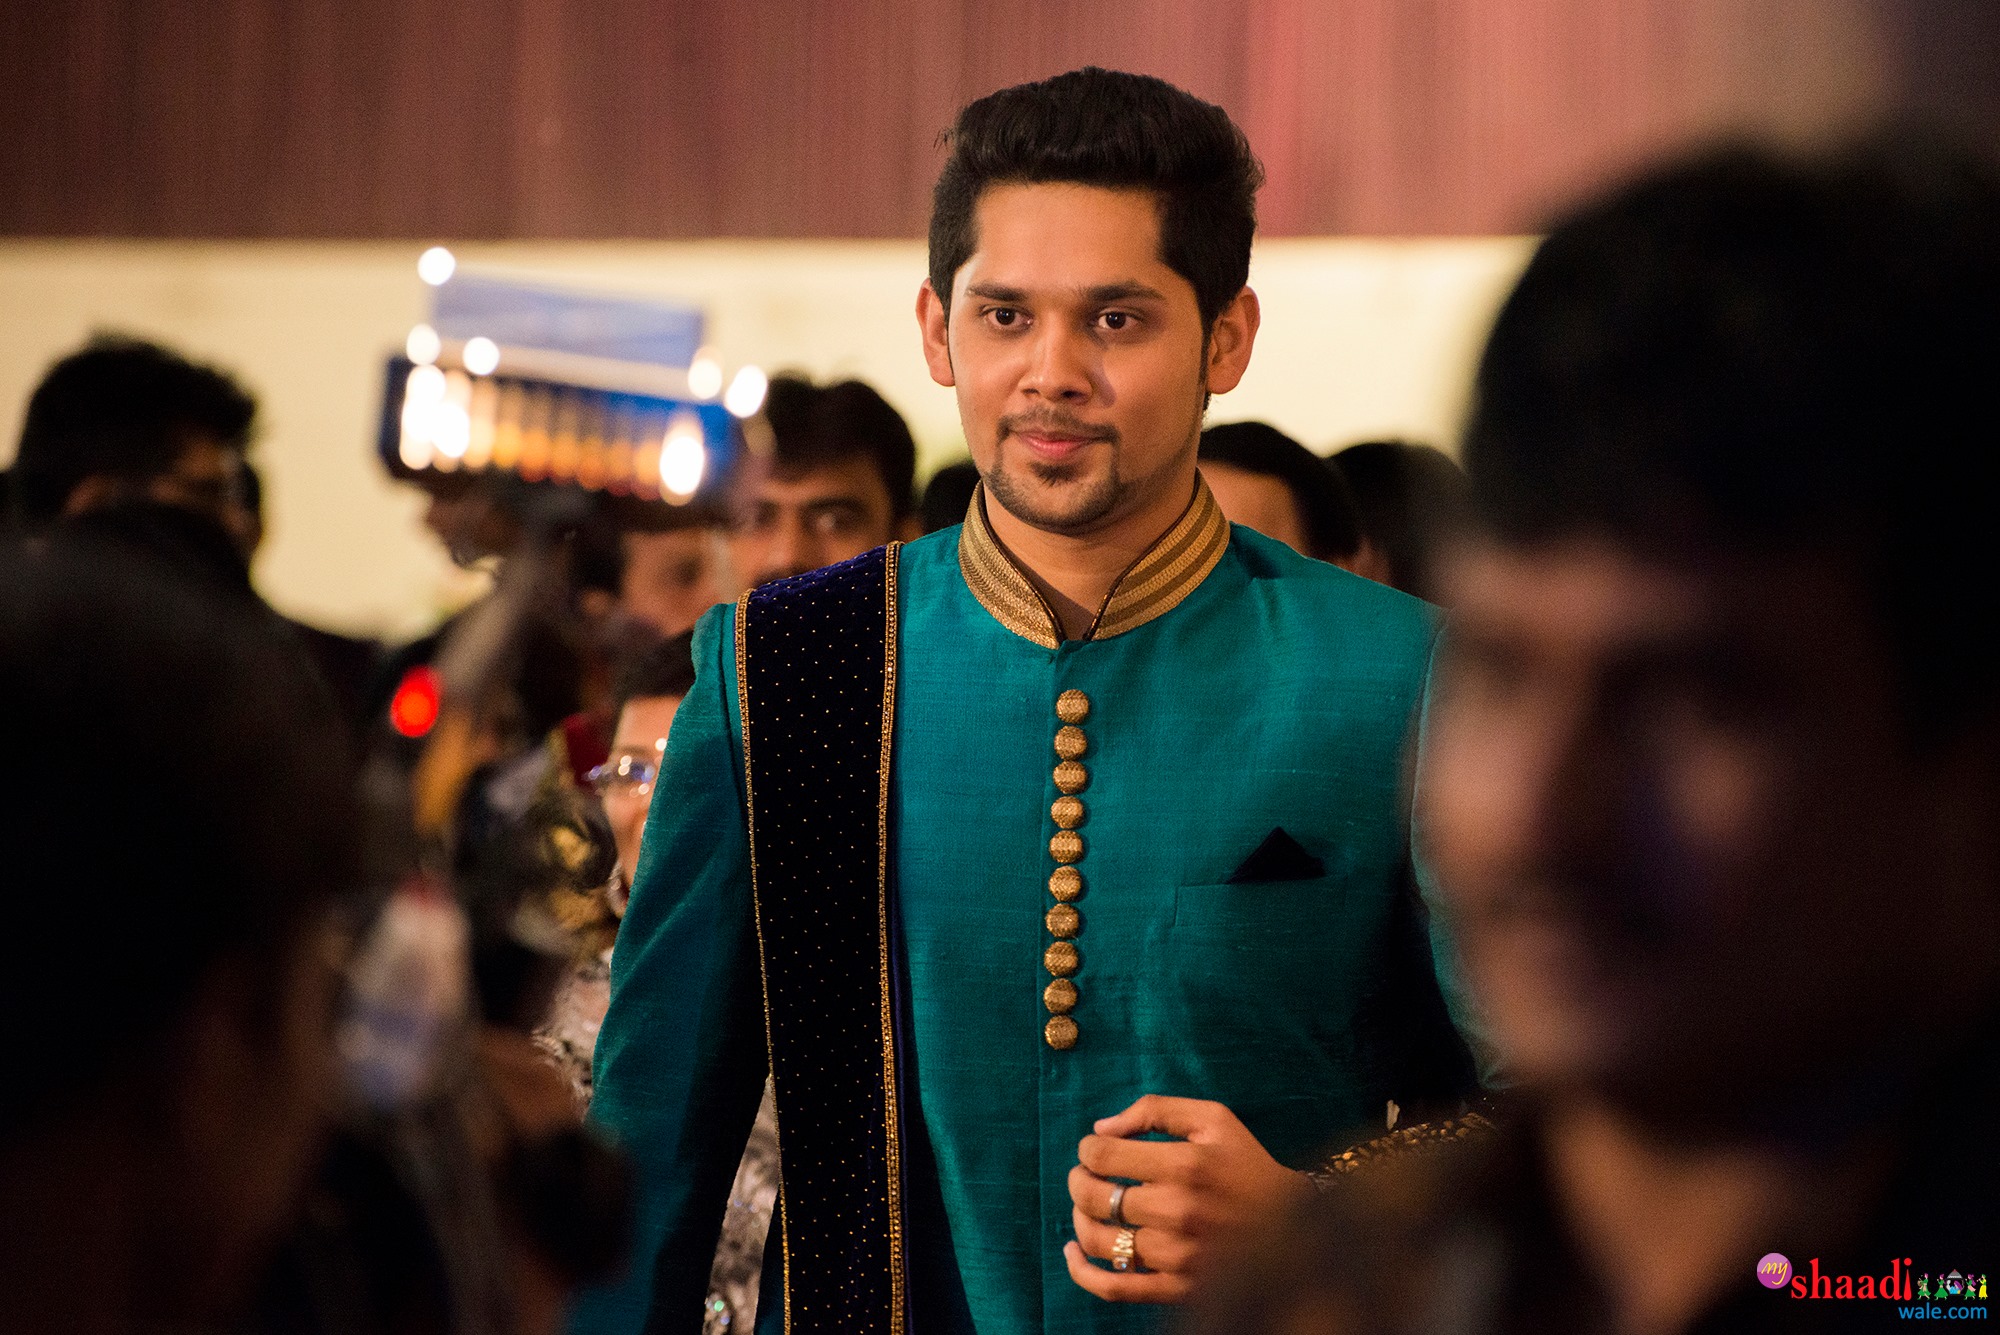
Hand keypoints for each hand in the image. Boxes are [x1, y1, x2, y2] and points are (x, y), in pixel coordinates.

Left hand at [1063, 1094, 1309, 1303]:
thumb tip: (1101, 1128)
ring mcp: (1177, 1254)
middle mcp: (1178, 1210)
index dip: (1087, 1150)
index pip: (1102, 1156)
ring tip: (1088, 1208)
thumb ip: (1155, 1110)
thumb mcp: (1213, 1119)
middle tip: (1085, 1176)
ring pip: (1100, 1241)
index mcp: (1185, 1164)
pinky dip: (1082, 1272)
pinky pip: (1115, 1287)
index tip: (1094, 1150)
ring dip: (1080, 1220)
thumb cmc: (1247, 1166)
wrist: (1295, 1229)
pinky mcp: (1177, 1287)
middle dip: (1077, 1181)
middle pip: (1093, 1197)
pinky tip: (1073, 1252)